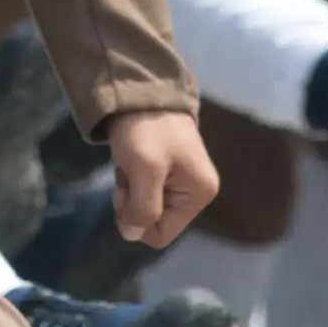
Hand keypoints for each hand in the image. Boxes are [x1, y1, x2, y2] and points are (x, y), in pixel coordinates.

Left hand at [95, 106, 216, 255]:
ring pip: (144, 206)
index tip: (128, 192)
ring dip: (130, 189)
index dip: (137, 220)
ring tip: (129, 163)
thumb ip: (142, 207)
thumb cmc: (147, 130)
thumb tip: (132, 235)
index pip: (161, 234)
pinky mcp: (166, 171)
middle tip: (128, 174)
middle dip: (133, 202)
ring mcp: (181, 182)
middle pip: (152, 221)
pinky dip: (131, 179)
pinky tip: (130, 160)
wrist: (141, 91)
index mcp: (199, 195)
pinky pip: (143, 190)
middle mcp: (195, 193)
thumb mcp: (145, 170)